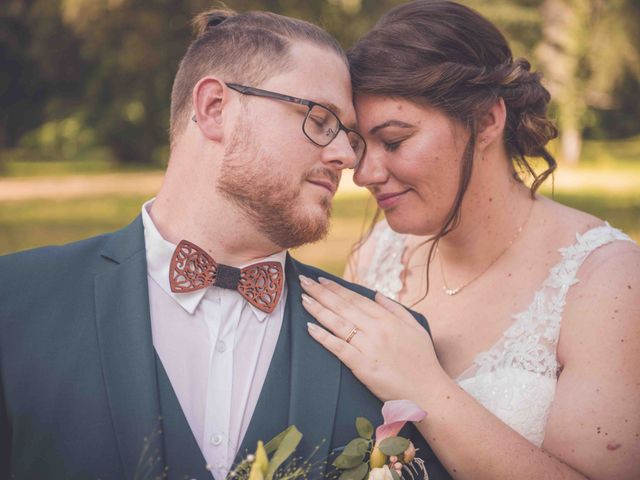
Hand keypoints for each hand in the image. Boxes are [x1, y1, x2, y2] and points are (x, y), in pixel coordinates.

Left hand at [299, 275, 444, 402]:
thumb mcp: (415, 327)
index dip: (337, 289)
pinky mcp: (363, 366)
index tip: (322, 280)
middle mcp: (377, 329)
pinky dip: (323, 337)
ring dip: (318, 310)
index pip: (356, 299)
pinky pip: (339, 348)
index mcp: (388, 319)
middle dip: (321, 292)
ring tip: (303, 299)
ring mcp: (369, 347)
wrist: (428, 392)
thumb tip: (376, 294)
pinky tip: (310, 328)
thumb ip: (395, 309)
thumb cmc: (423, 361)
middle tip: (304, 281)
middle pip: (343, 307)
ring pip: (338, 323)